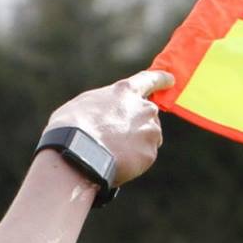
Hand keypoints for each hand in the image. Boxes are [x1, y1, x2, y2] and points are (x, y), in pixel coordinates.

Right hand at [45, 71, 171, 185]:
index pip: (150, 80)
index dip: (161, 80)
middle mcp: (144, 109)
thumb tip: (109, 116)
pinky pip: (144, 157)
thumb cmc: (71, 127)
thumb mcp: (84, 104)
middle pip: (148, 115)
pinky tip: (116, 163)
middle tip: (116, 138)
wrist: (77, 154)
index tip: (170, 80)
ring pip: (148, 138)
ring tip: (112, 152)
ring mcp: (150, 132)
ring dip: (135, 144)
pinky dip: (134, 162)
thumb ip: (106, 105)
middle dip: (137, 125)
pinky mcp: (149, 154)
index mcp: (126, 92)